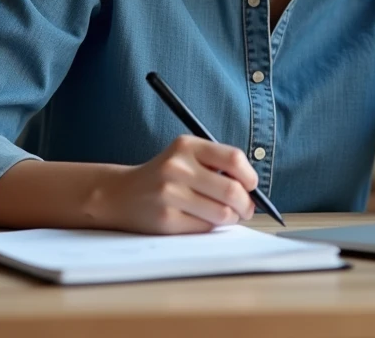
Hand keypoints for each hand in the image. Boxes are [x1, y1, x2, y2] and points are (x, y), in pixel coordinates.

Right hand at [91, 135, 257, 233]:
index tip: (251, 186)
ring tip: (225, 215)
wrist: (121, 194)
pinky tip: (202, 220)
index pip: (233, 158)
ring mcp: (170, 194)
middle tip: (246, 209)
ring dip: (231, 218)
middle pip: (232, 190)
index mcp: (186, 146)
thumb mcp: (185, 157)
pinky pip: (205, 228)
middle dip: (246, 204)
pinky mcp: (166, 220)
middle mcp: (177, 167)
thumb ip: (216, 164)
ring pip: (222, 213)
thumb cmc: (164, 176)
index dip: (250, 176)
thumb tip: (252, 189)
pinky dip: (211, 227)